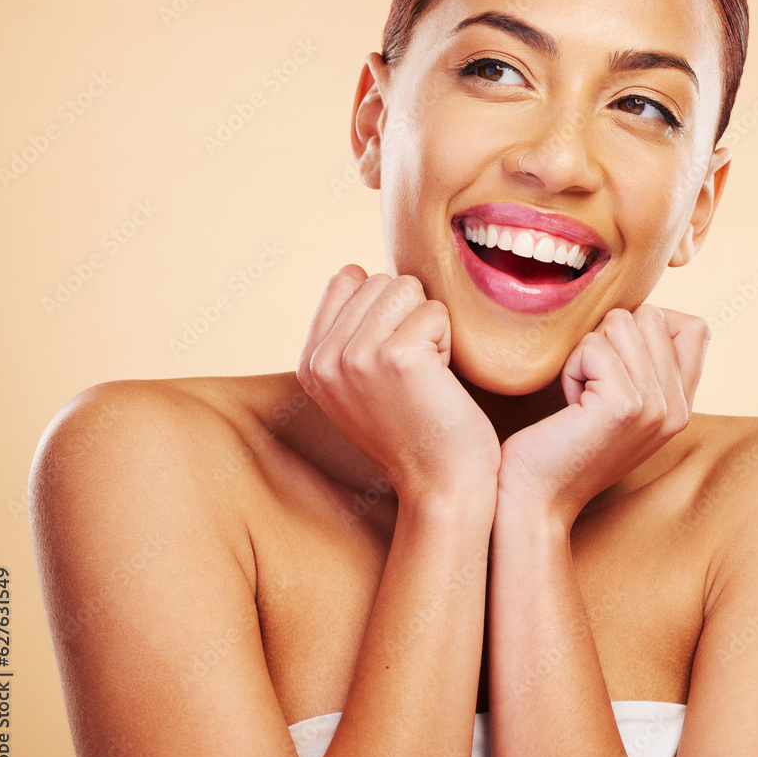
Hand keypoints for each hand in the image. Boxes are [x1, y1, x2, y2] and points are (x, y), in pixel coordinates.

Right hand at [296, 265, 501, 507]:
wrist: (441, 487)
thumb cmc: (415, 430)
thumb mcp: (358, 383)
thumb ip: (348, 332)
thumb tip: (357, 269)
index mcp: (310, 362)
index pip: (346, 279)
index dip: (384, 308)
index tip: (392, 359)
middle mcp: (324, 359)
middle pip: (380, 281)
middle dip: (408, 317)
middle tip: (413, 373)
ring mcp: (356, 357)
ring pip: (407, 288)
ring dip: (429, 326)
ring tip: (425, 374)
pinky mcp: (396, 358)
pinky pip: (436, 311)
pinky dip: (448, 342)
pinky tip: (439, 383)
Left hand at [496, 304, 710, 527]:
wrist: (538, 499)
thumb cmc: (564, 444)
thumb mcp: (621, 404)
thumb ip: (646, 365)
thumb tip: (646, 310)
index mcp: (683, 405)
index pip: (695, 326)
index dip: (647, 326)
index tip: (615, 364)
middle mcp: (678, 407)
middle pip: (652, 314)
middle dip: (608, 337)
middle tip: (592, 384)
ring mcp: (656, 406)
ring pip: (621, 322)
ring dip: (587, 352)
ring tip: (581, 396)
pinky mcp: (624, 405)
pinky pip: (593, 345)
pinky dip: (571, 368)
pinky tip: (570, 404)